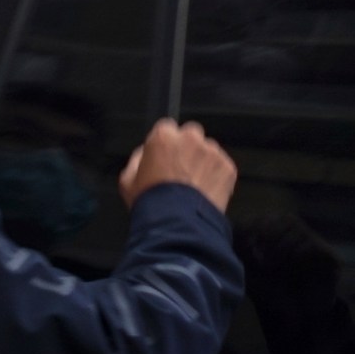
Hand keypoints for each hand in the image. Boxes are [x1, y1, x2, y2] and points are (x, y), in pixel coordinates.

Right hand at [121, 119, 237, 212]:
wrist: (178, 225)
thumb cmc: (153, 204)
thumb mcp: (128, 181)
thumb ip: (136, 160)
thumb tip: (143, 154)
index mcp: (164, 137)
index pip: (166, 128)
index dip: (166, 143)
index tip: (166, 156)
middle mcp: (191, 138)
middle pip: (191, 135)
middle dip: (187, 148)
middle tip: (181, 171)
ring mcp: (212, 152)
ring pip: (208, 150)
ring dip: (203, 162)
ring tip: (194, 186)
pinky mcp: (227, 167)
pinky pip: (222, 167)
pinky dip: (216, 177)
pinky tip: (204, 192)